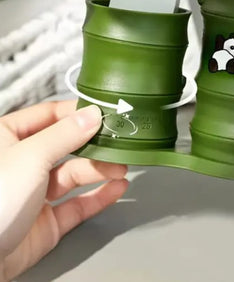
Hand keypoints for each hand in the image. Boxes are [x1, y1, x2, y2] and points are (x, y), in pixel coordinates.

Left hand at [0, 102, 128, 280]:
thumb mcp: (30, 156)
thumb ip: (65, 134)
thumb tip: (93, 114)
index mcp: (7, 138)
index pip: (48, 115)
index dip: (77, 113)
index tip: (104, 112)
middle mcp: (21, 164)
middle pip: (66, 145)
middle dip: (94, 144)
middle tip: (119, 141)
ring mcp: (34, 194)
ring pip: (74, 175)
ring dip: (100, 170)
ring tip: (122, 167)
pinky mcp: (46, 221)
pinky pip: (77, 205)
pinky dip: (99, 196)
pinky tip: (117, 188)